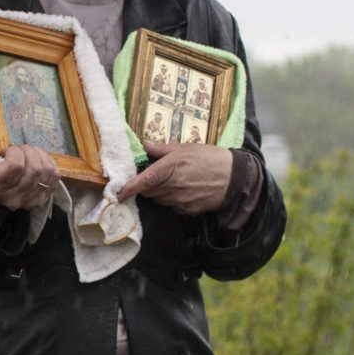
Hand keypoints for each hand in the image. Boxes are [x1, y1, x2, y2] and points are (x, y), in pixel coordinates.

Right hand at [0, 142, 60, 211]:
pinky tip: (37, 161)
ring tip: (27, 155)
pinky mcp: (42, 198)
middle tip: (18, 151)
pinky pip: (54, 176)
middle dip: (27, 151)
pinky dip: (48, 163)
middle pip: (34, 168)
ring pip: (46, 170)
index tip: (6, 152)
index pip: (15, 165)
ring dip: (38, 155)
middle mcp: (13, 198)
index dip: (14, 152)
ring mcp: (30, 200)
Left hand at [116, 141, 235, 214]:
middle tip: (157, 176)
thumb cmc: (210, 158)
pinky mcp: (188, 210)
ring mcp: (181, 200)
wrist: (234, 177)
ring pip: (159, 199)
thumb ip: (162, 149)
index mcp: (170, 168)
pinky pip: (172, 206)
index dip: (129, 188)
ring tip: (175, 181)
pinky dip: (173, 199)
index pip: (143, 181)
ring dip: (160, 192)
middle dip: (147, 186)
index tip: (119, 194)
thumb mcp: (185, 148)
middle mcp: (173, 187)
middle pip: (148, 192)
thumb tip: (144, 145)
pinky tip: (185, 190)